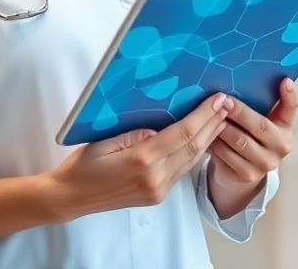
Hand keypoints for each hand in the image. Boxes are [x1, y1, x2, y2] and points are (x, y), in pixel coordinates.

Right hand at [44, 92, 235, 220]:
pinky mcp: (157, 196)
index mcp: (141, 160)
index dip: (203, 115)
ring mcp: (157, 190)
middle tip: (227, 104)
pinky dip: (195, 154)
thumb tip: (159, 128)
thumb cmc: (81, 166)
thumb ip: (134, 134)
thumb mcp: (104, 141)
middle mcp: (155, 178)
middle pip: (194, 148)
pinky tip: (201, 141)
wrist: (70, 198)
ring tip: (220, 119)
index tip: (218, 100)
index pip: (182, 133)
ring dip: (208, 139)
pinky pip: (182, 172)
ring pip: (192, 161)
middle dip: (213, 125)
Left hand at [206, 78, 296, 213]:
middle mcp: (281, 146)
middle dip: (240, 112)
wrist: (241, 171)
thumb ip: (256, 104)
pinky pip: (226, 155)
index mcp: (284, 127)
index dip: (289, 96)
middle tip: (224, 100)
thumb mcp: (256, 121)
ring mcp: (265, 163)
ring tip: (209, 114)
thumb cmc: (247, 136)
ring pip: (240, 141)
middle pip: (260, 126)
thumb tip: (237, 77)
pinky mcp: (247, 174)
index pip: (291, 109)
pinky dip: (213, 142)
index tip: (284, 80)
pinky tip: (204, 133)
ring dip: (222, 127)